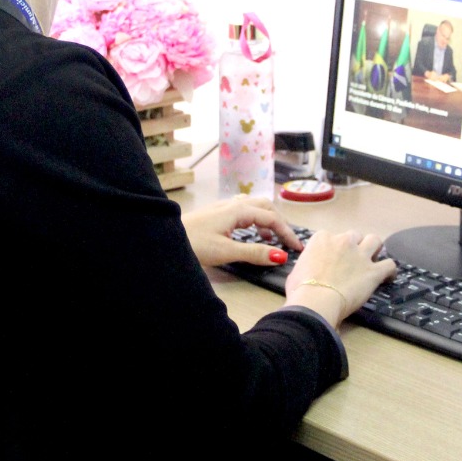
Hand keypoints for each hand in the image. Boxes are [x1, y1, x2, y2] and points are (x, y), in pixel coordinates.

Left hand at [180, 196, 302, 268]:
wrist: (164, 238)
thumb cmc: (194, 244)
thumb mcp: (226, 251)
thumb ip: (254, 253)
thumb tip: (281, 256)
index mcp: (239, 210)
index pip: (272, 218)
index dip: (287, 233)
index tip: (297, 249)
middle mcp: (233, 204)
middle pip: (266, 206)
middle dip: (280, 222)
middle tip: (288, 241)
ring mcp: (224, 207)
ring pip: (254, 207)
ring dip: (267, 220)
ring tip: (272, 239)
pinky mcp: (216, 214)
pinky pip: (244, 212)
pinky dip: (255, 221)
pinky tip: (251, 234)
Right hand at [284, 230, 395, 327]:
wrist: (315, 301)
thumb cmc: (300, 289)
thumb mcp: (296, 272)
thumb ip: (307, 265)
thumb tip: (308, 272)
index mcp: (322, 239)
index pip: (331, 237)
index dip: (333, 249)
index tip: (333, 260)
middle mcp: (343, 241)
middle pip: (355, 236)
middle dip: (355, 246)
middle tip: (352, 261)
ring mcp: (360, 254)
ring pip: (375, 240)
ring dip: (375, 249)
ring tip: (373, 260)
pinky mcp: (373, 271)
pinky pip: (390, 264)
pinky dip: (390, 271)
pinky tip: (387, 277)